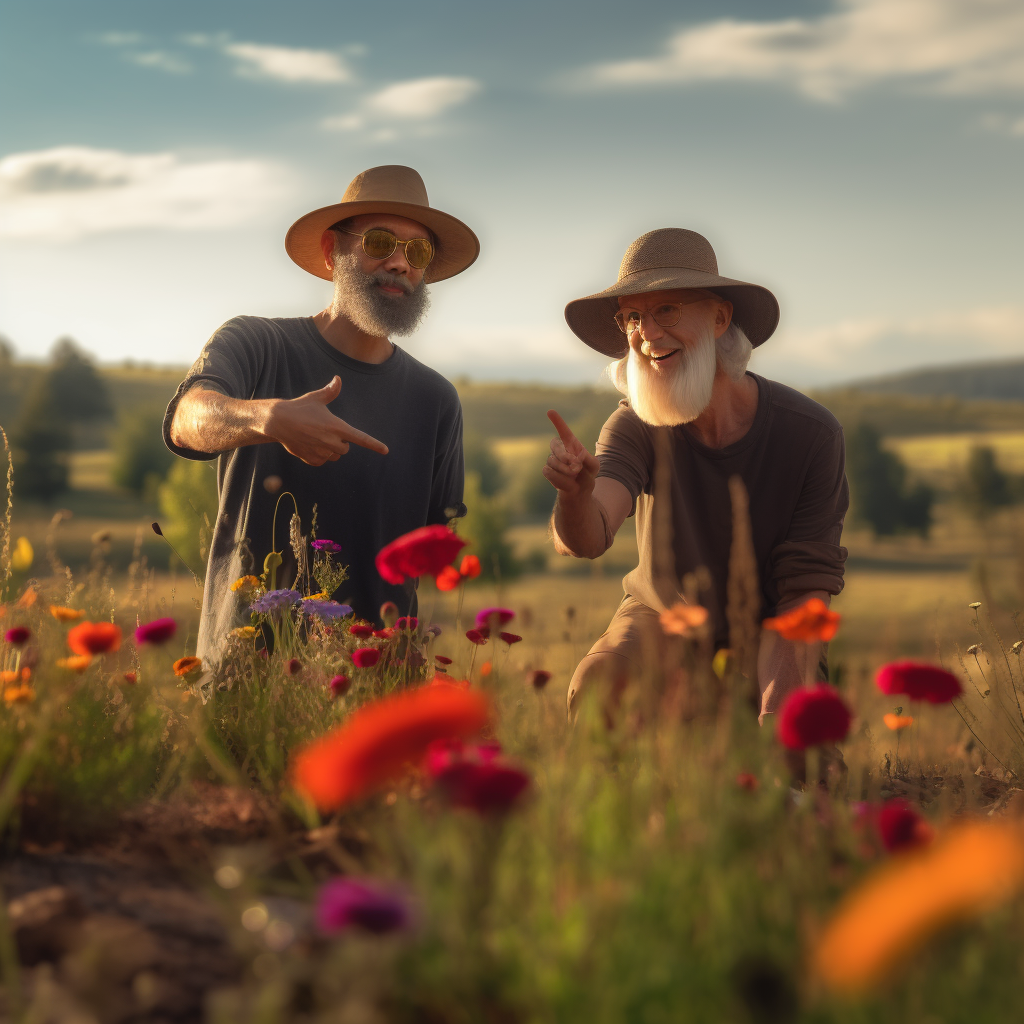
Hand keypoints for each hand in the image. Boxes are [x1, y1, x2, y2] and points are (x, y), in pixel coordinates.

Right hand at [265, 376, 387, 465]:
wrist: (278, 421)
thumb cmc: (299, 408)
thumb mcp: (316, 398)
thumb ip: (330, 392)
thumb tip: (338, 379)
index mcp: (336, 426)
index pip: (360, 438)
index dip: (374, 444)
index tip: (385, 450)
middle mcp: (331, 441)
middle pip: (346, 448)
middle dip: (340, 442)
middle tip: (326, 432)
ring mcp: (321, 452)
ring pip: (334, 456)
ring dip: (329, 450)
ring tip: (315, 437)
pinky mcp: (312, 460)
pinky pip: (322, 461)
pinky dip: (318, 456)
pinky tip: (309, 445)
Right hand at [543, 410, 599, 502]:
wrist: (580, 491)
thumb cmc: (587, 475)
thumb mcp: (594, 466)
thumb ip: (588, 458)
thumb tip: (574, 457)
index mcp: (571, 445)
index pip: (564, 431)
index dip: (557, 421)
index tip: (550, 411)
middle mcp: (559, 449)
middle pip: (554, 444)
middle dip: (564, 455)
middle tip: (576, 466)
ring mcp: (552, 459)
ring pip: (552, 461)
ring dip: (565, 471)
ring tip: (574, 476)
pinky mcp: (547, 470)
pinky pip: (549, 472)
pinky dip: (561, 479)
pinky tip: (568, 483)